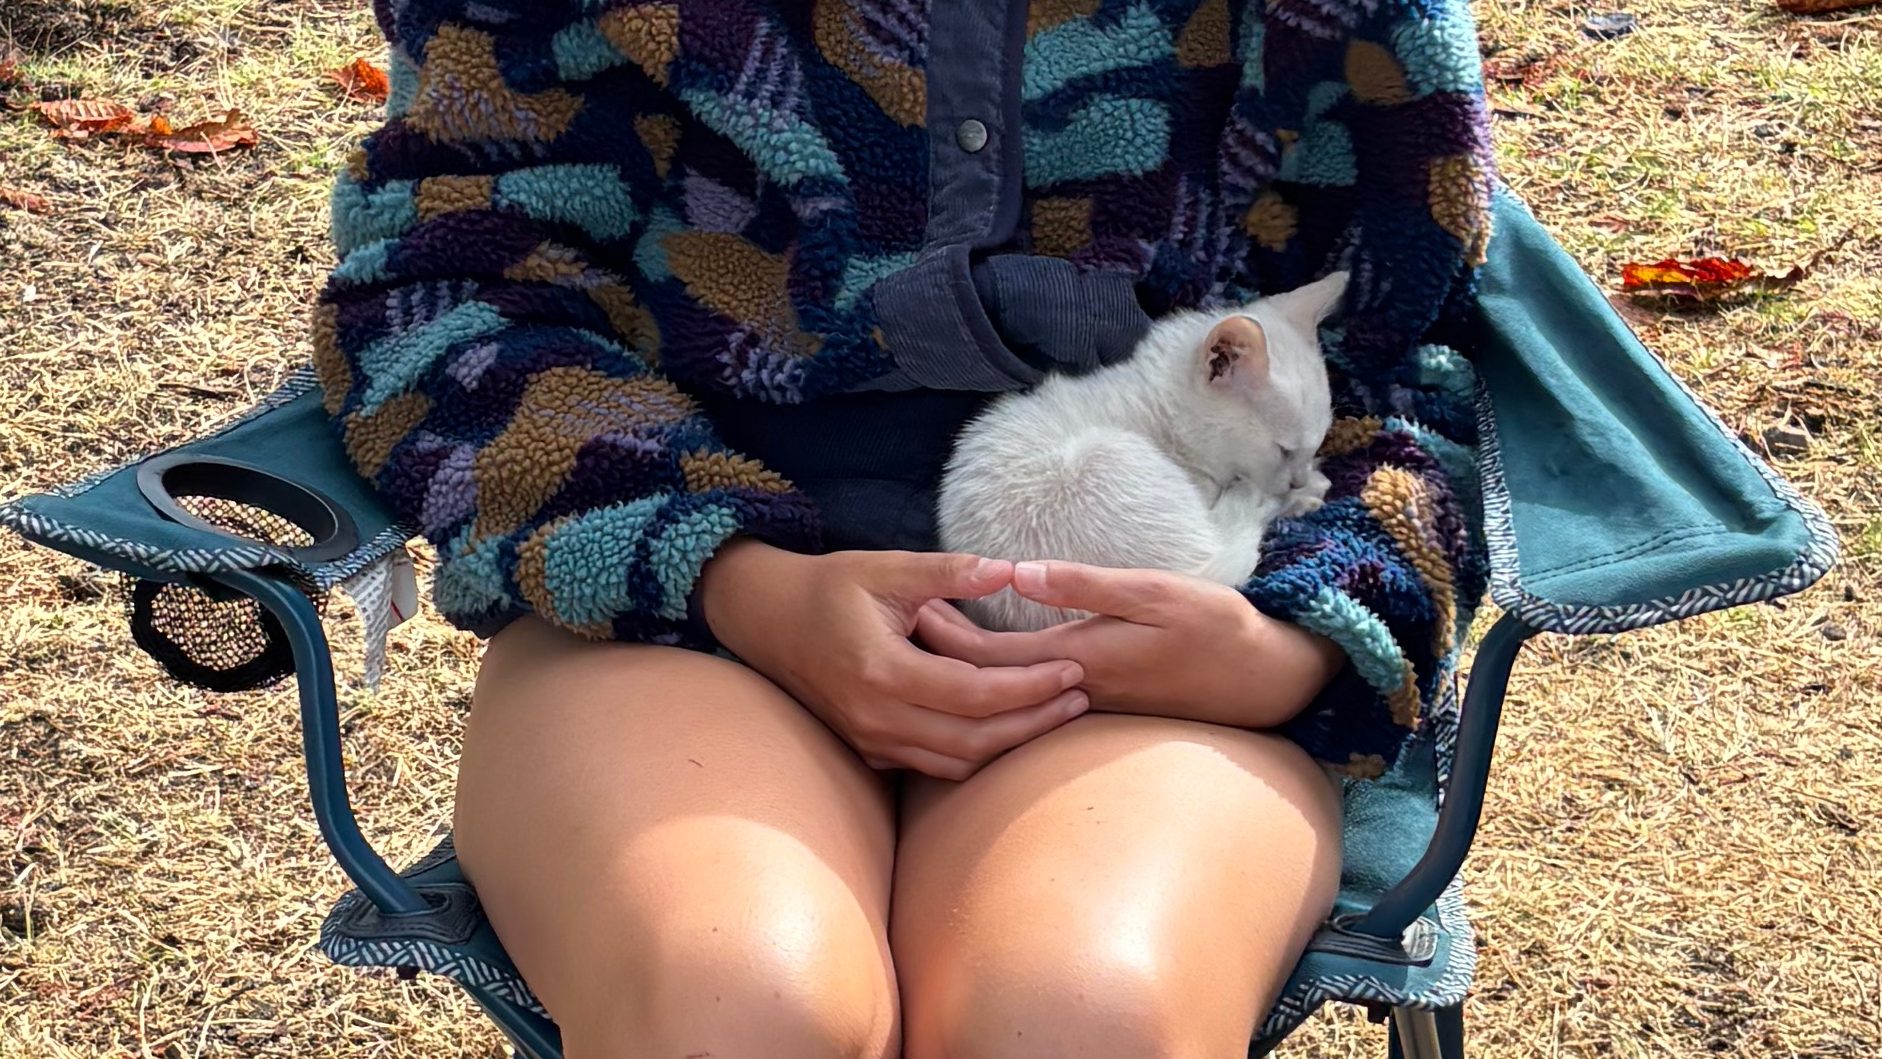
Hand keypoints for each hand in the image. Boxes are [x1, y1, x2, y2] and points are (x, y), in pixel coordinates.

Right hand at [699, 541, 1089, 779]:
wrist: (766, 619)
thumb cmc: (829, 586)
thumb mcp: (887, 568)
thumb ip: (950, 571)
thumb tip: (1013, 570)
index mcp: (883, 671)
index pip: (975, 694)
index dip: (1030, 686)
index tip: (1073, 668)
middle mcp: (876, 717)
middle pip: (974, 740)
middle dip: (1035, 722)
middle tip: (1081, 697)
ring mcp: (870, 740)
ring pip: (957, 763)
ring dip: (1011, 744)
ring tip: (1057, 714)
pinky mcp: (869, 750)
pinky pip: (934, 765)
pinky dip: (977, 753)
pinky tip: (1010, 728)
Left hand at [914, 561, 1344, 729]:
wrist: (1267, 682)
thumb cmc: (1218, 629)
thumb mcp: (1157, 592)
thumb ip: (1086, 585)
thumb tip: (1018, 576)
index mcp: (1082, 658)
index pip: (990, 656)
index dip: (945, 633)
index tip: (908, 605)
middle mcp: (1076, 692)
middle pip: (987, 683)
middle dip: (940, 655)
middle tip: (899, 620)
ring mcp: (1088, 706)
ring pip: (1007, 700)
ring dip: (963, 675)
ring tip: (925, 643)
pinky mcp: (1102, 707)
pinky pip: (1031, 704)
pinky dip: (997, 688)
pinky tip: (979, 672)